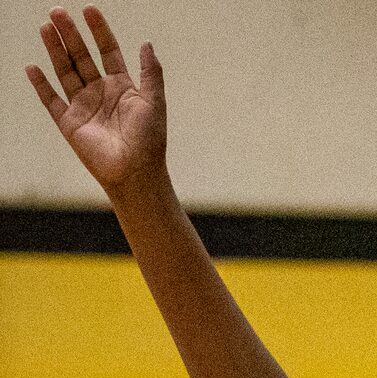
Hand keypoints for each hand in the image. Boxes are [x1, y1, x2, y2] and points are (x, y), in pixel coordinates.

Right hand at [26, 7, 165, 194]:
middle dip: (70, 34)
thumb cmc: (149, 142)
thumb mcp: (154, 102)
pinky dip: (41, 85)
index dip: (99, 31)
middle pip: (81, 57)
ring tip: (46, 26)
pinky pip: (51, 100)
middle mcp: (100, 93)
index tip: (89, 10)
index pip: (107, 51)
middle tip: (58, 12)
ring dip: (55, 49)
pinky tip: (33, 67)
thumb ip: (150, 72)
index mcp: (121, 87)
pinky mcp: (70, 123)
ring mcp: (83, 107)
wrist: (136, 173)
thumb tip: (147, 43)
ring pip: (65, 71)